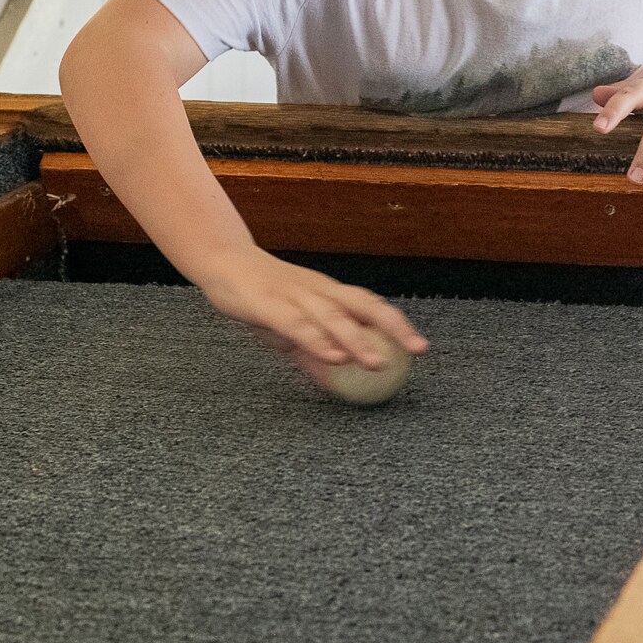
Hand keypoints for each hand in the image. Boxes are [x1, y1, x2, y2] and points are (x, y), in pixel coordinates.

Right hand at [197, 249, 427, 370]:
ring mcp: (294, 296)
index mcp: (326, 294)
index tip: (420, 346)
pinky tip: (333, 355)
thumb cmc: (260, 296)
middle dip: (392, 326)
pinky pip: (297, 324)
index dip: (396, 323)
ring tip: (377, 361)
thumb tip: (335, 380)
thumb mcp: (289, 328)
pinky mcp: (268, 305)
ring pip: (332, 317)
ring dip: (357, 339)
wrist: (222, 261)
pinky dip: (317, 340)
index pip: (369, 305)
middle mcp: (317, 291)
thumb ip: (312, 352)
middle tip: (416, 349)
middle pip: (362, 305)